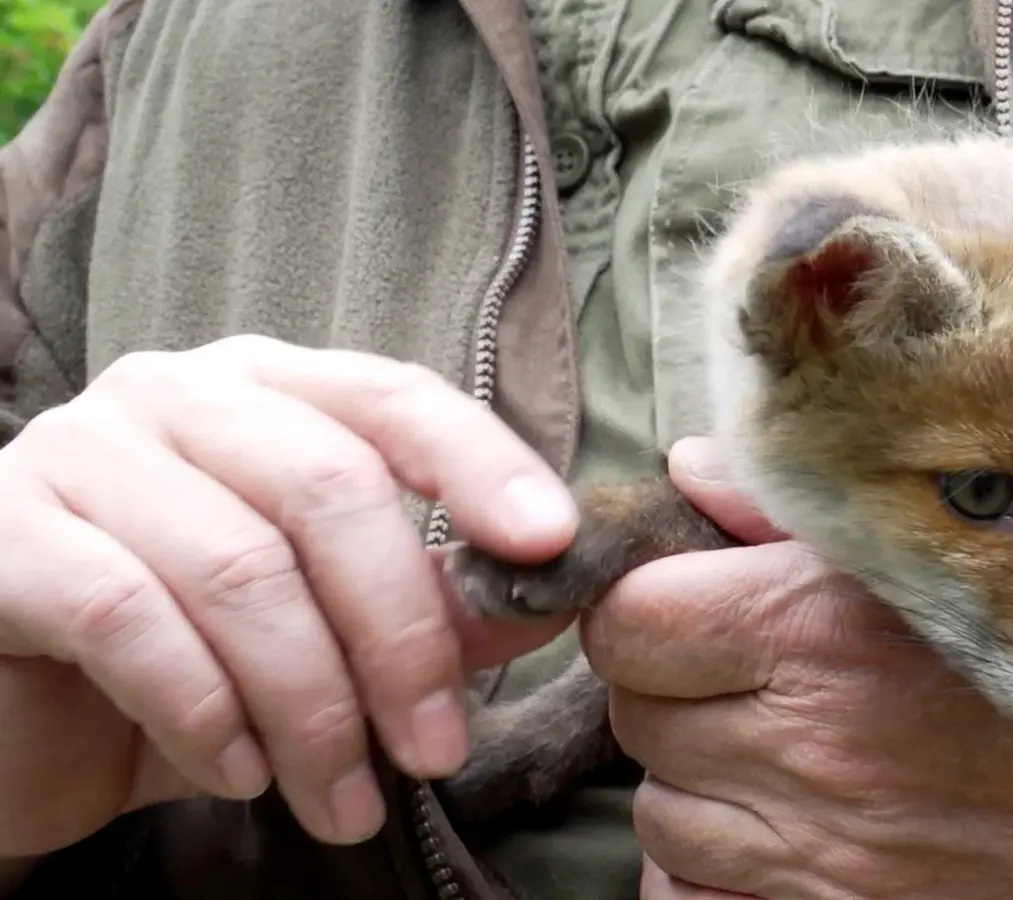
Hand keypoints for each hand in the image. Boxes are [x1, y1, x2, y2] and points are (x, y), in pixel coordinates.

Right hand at [0, 336, 577, 856]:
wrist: (23, 727)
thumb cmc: (193, 660)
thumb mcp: (329, 632)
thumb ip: (432, 603)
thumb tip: (548, 599)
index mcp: (270, 390)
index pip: (395, 397)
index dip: (480, 463)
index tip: (550, 544)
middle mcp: (175, 396)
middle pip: (329, 485)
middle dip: (401, 634)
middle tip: (436, 748)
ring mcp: (78, 455)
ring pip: (240, 567)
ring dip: (312, 705)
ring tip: (343, 800)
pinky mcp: (2, 541)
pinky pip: (128, 618)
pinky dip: (205, 710)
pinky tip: (240, 774)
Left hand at [583, 437, 1012, 898]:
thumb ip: (831, 501)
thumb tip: (698, 472)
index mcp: (837, 626)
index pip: (633, 617)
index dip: (644, 597)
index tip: (686, 590)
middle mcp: (823, 747)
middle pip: (639, 713)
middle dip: (669, 677)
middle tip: (733, 655)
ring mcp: (848, 856)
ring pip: (667, 819)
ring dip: (698, 775)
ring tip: (770, 738)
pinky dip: (724, 875)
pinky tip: (783, 829)